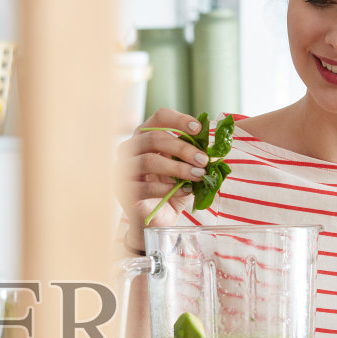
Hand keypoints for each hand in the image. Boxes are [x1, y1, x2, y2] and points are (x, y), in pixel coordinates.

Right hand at [115, 107, 210, 251]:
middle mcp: (130, 149)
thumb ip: (194, 156)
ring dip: (178, 168)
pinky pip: (146, 186)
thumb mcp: (186, 169)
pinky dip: (168, 188)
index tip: (199, 130)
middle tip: (204, 160)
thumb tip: (213, 145)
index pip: (159, 118)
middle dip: (183, 148)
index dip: (179, 120)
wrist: (158, 220)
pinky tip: (185, 190)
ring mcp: (123, 170)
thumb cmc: (170, 190)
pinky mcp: (124, 191)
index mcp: (145, 137)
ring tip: (198, 175)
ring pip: (149, 160)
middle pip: (154, 138)